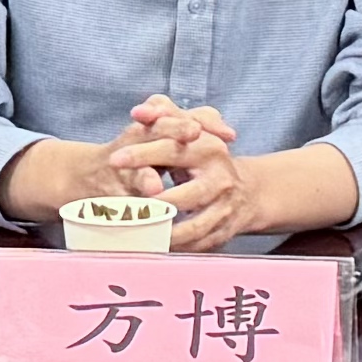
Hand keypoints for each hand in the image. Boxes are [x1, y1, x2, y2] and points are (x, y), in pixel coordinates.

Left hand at [104, 96, 256, 250]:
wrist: (247, 191)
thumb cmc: (205, 156)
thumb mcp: (189, 129)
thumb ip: (163, 113)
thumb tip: (139, 111)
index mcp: (210, 149)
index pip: (173, 149)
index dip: (142, 154)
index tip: (115, 161)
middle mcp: (220, 180)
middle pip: (184, 197)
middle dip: (153, 206)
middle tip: (124, 210)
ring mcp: (224, 209)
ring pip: (192, 228)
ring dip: (164, 234)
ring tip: (137, 235)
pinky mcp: (224, 232)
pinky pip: (198, 245)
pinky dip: (177, 249)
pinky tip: (156, 247)